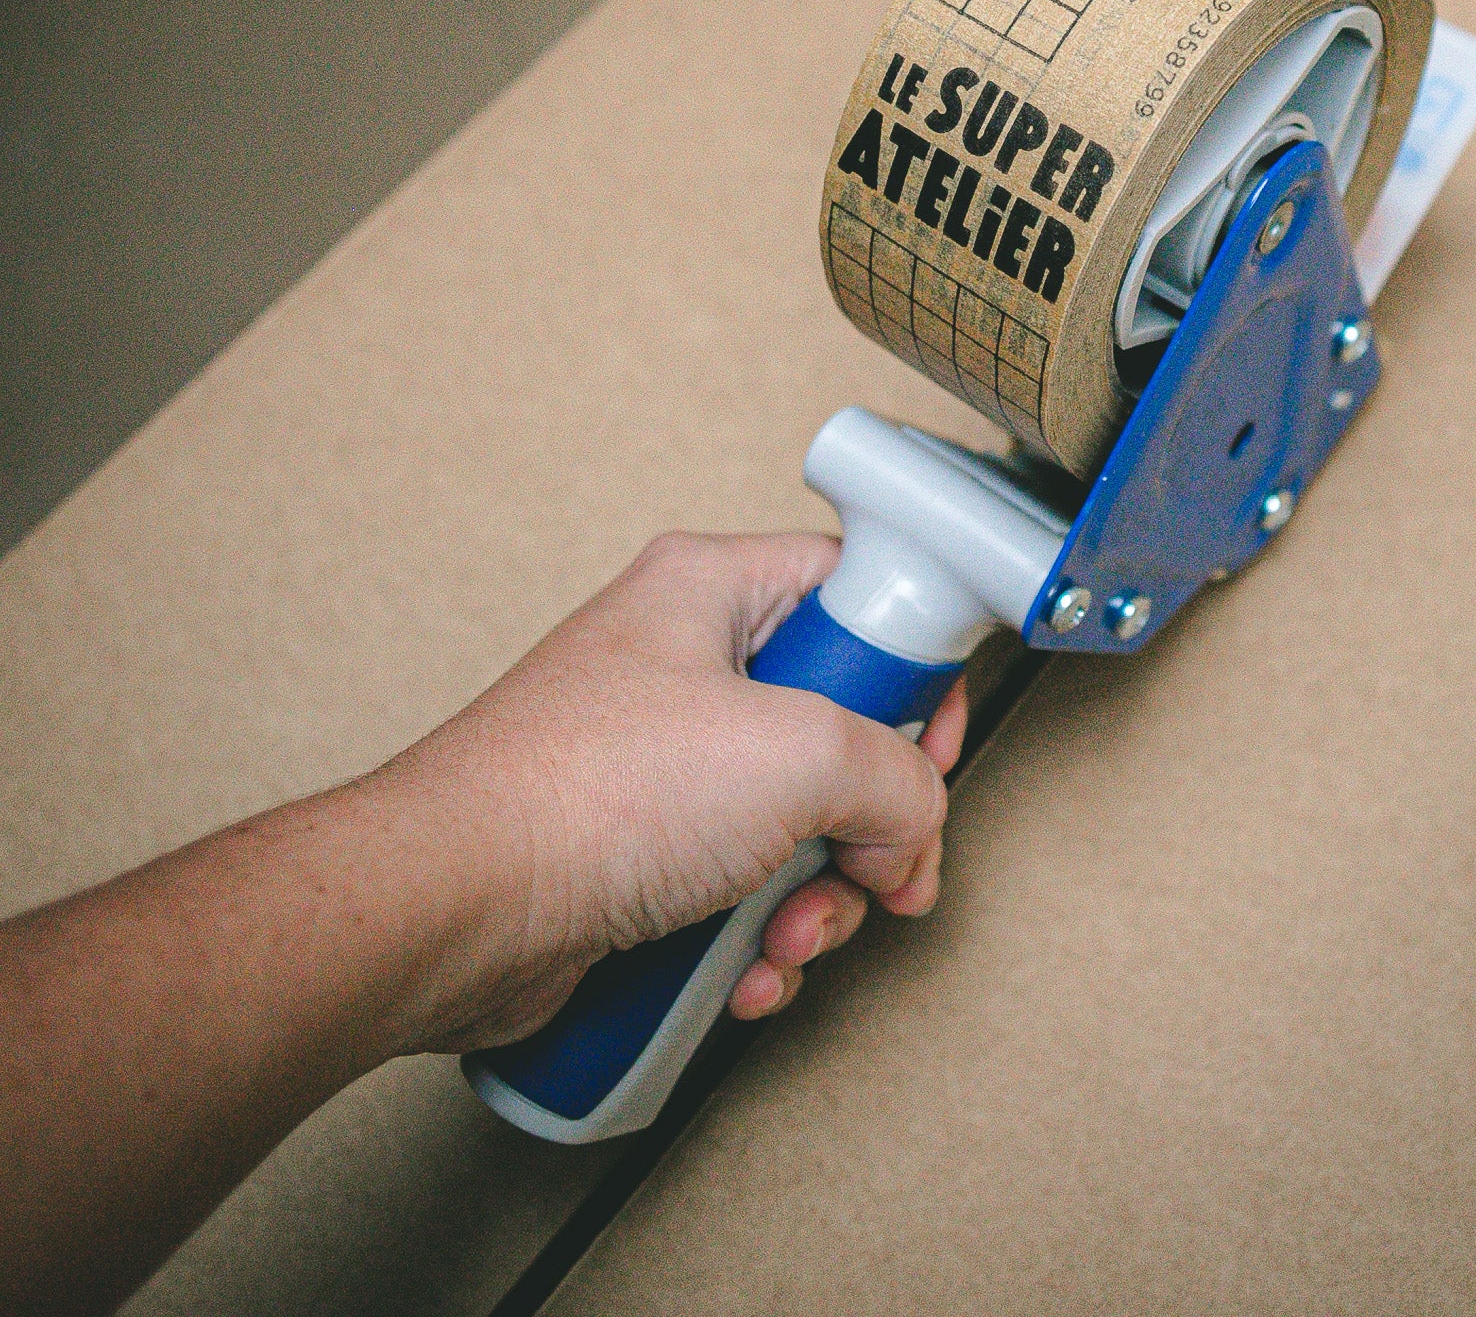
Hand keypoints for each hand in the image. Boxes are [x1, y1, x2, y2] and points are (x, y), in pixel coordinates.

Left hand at [376, 531, 966, 1052]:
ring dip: (816, 900)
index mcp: (710, 589)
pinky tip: (744, 976)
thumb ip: (897, 777)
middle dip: (868, 824)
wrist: (455, 909)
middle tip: (875, 870)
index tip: (934, 744)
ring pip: (794, 823)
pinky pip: (737, 887)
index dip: (912, 665)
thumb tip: (908, 828)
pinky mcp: (636, 849)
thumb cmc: (584, 794)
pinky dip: (758, 939)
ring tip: (789, 937)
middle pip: (837, 726)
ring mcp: (656, 760)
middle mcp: (681, 663)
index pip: (854, 587)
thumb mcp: (798, 752)